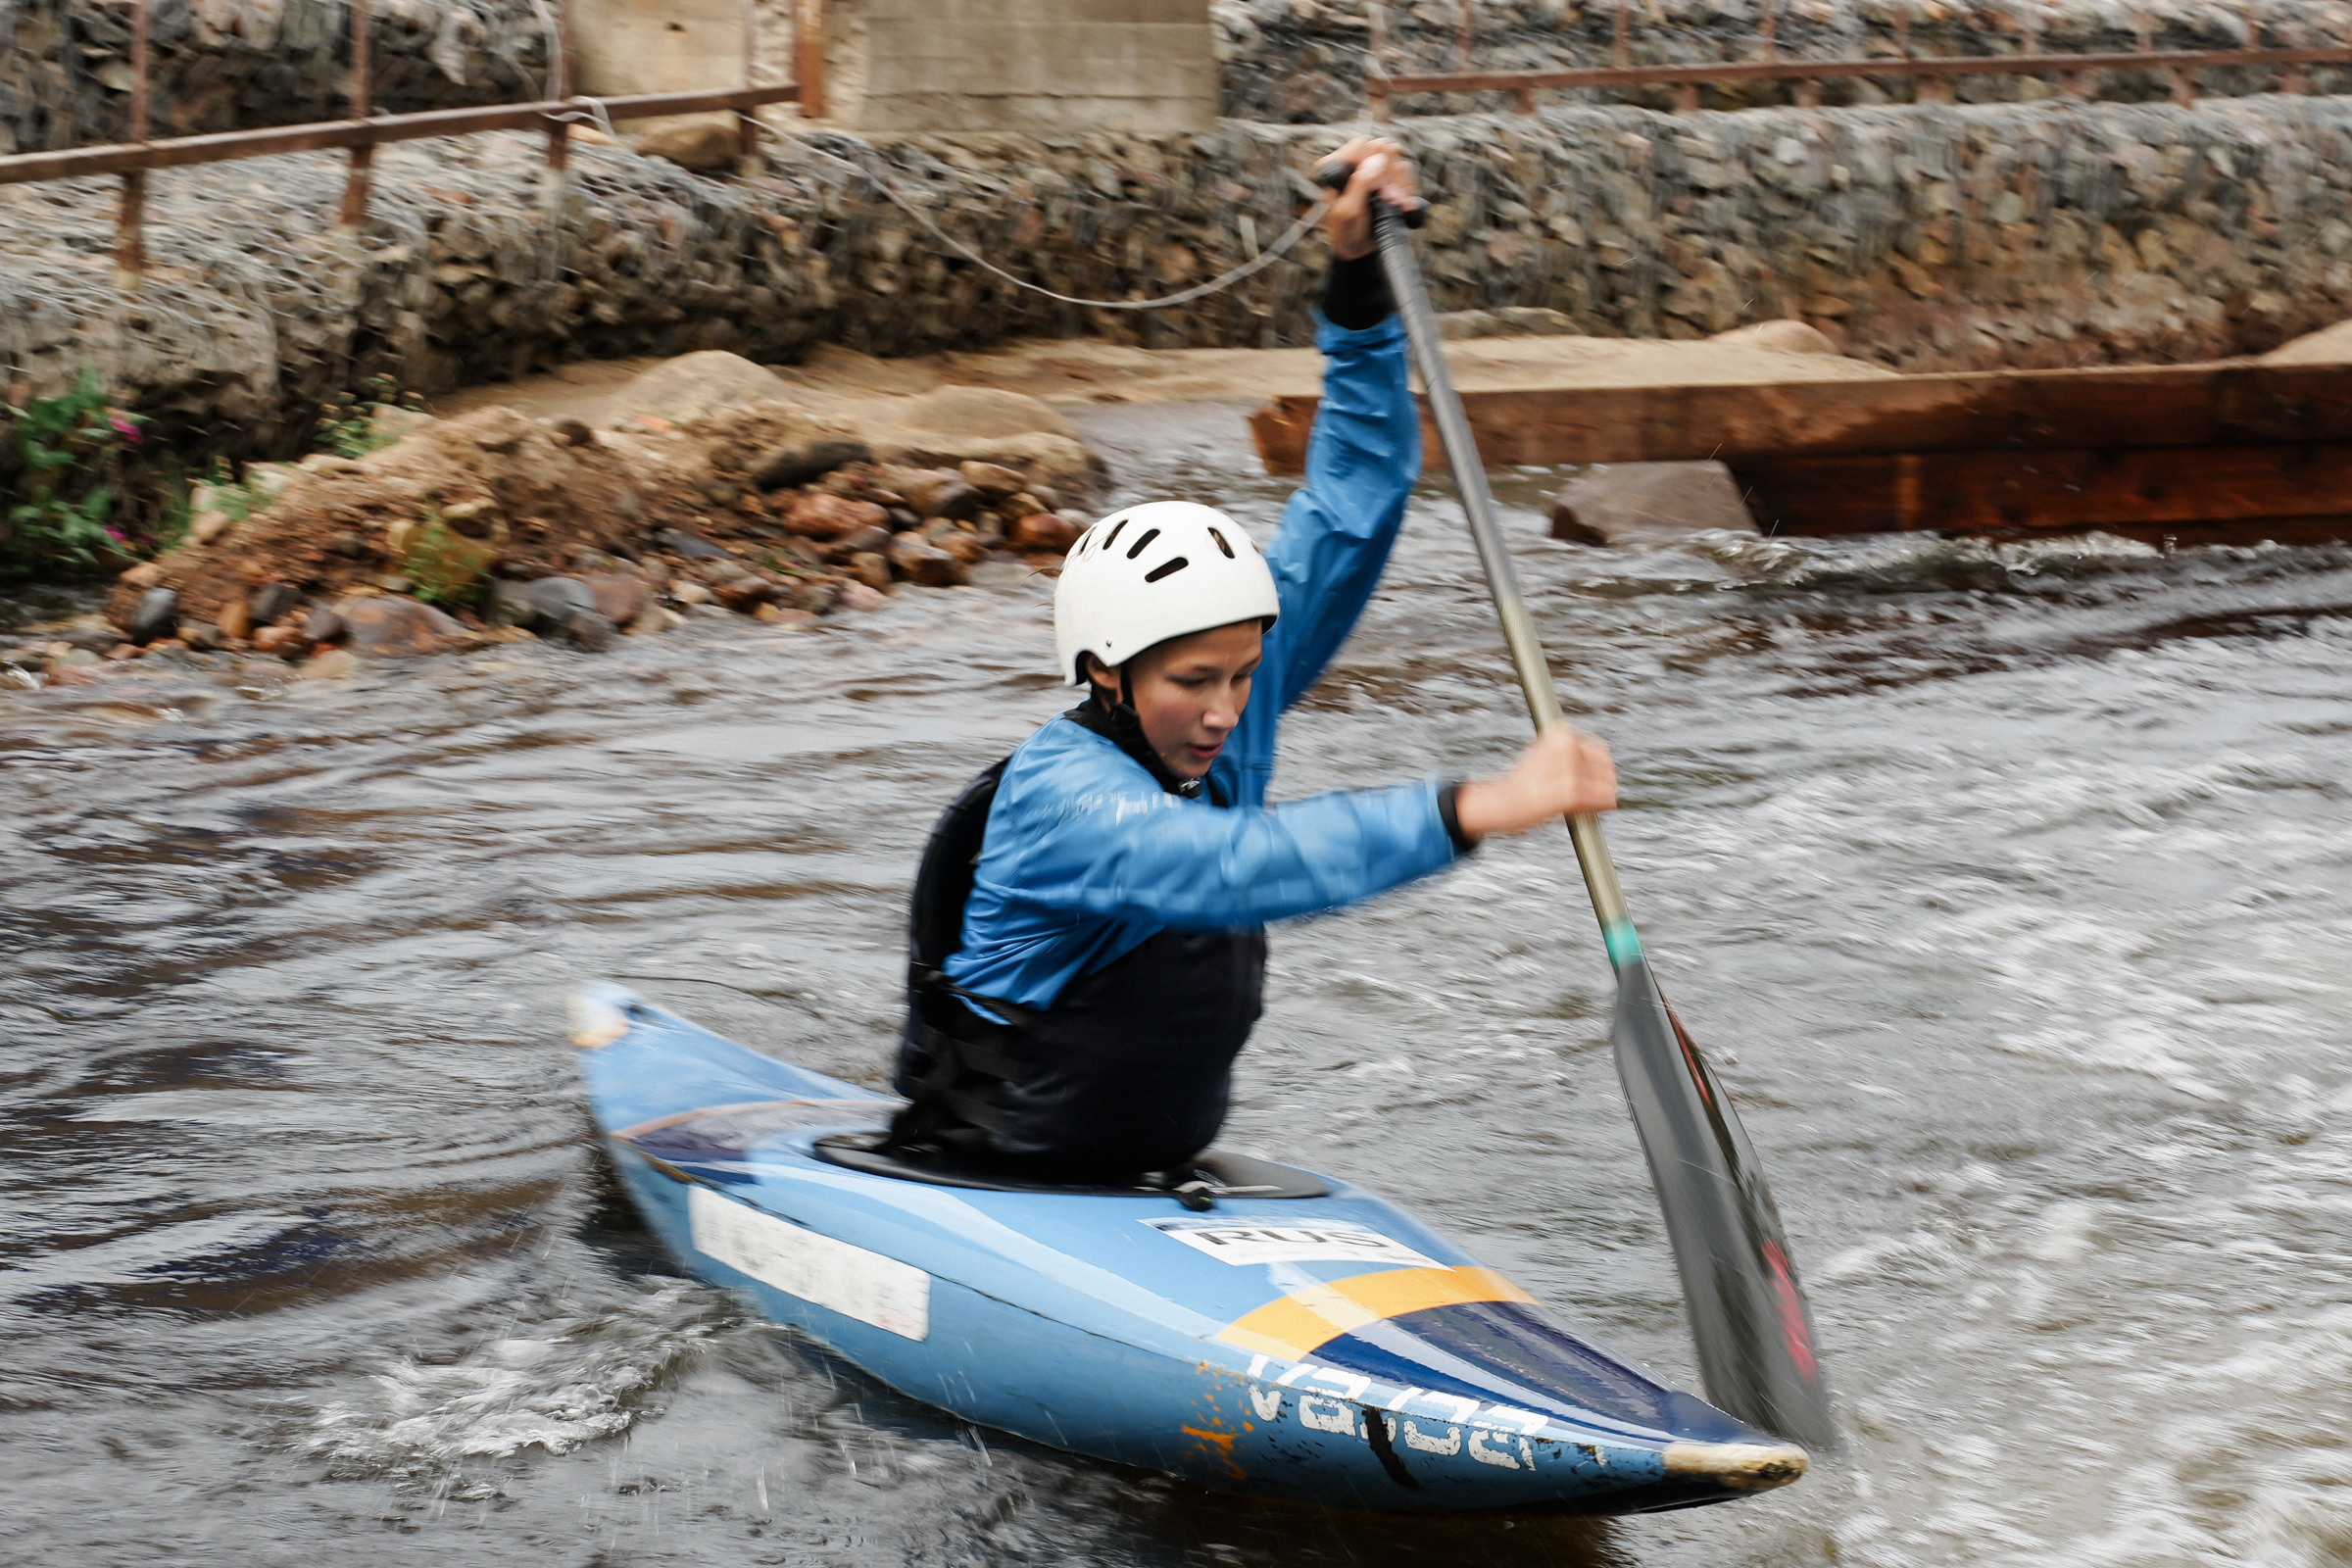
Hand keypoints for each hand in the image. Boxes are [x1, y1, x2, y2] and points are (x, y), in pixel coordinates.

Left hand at [1321, 135, 1421, 260]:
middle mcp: (1354, 164)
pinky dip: (1408, 188)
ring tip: (1398, 205)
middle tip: (1391, 198)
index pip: (1361, 145)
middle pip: (1383, 148)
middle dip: (1391, 175)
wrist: (1357, 249)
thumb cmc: (1345, 233)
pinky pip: (1405, 171)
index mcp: (1337, 168)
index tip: (1382, 186)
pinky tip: (1404, 204)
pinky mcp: (1387, 178)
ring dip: (1401, 183)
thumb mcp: (1347, 212)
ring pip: (1397, 159)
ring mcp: (1372, 169)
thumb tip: (1376, 161)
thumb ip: (1359, 185)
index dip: (1376, 161)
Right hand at [1454, 727, 1616, 840]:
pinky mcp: (1571, 792)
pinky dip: (1599, 807)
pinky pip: (1601, 800)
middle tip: (1590, 794)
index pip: (1600, 749)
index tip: (1594, 778)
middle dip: (1603, 781)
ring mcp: (1570, 769)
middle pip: (1606, 767)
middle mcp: (1568, 747)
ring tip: (1585, 804)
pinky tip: (1588, 811)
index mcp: (1561, 734)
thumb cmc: (1521, 783)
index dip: (1599, 767)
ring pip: (1606, 784)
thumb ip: (1568, 752)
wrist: (1500, 802)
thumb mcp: (1542, 754)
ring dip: (1601, 796)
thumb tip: (1600, 762)